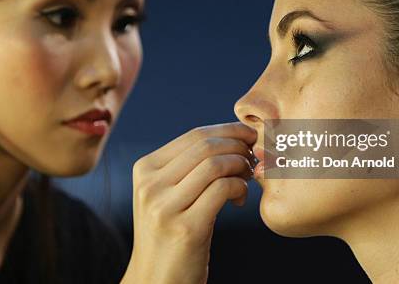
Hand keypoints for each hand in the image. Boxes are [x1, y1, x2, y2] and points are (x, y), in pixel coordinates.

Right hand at [121, 122, 256, 283]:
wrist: (156, 281)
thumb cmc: (170, 234)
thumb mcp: (166, 194)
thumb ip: (187, 166)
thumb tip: (230, 137)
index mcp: (144, 169)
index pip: (193, 135)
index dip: (228, 131)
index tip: (249, 136)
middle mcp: (150, 185)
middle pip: (205, 146)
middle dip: (238, 146)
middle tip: (254, 157)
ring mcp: (165, 207)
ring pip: (215, 165)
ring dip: (240, 166)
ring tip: (247, 178)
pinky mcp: (186, 228)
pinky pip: (223, 189)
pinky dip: (239, 187)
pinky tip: (240, 198)